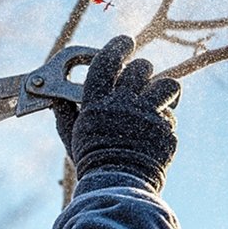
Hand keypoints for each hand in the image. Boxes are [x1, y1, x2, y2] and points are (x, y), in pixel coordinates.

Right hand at [52, 35, 180, 191]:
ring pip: (167, 84)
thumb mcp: (72, 138)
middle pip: (141, 67)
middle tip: (139, 79)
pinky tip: (154, 133)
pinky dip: (164, 121)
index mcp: (97, 102)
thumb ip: (65, 116)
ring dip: (163, 89)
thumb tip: (56, 100)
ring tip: (159, 98)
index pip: (108, 61)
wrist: (117, 187)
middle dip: (142, 70)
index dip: (118, 46)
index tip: (126, 41)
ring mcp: (148, 116)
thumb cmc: (91, 161)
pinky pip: (171, 115)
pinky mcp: (166, 130)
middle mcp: (123, 103)